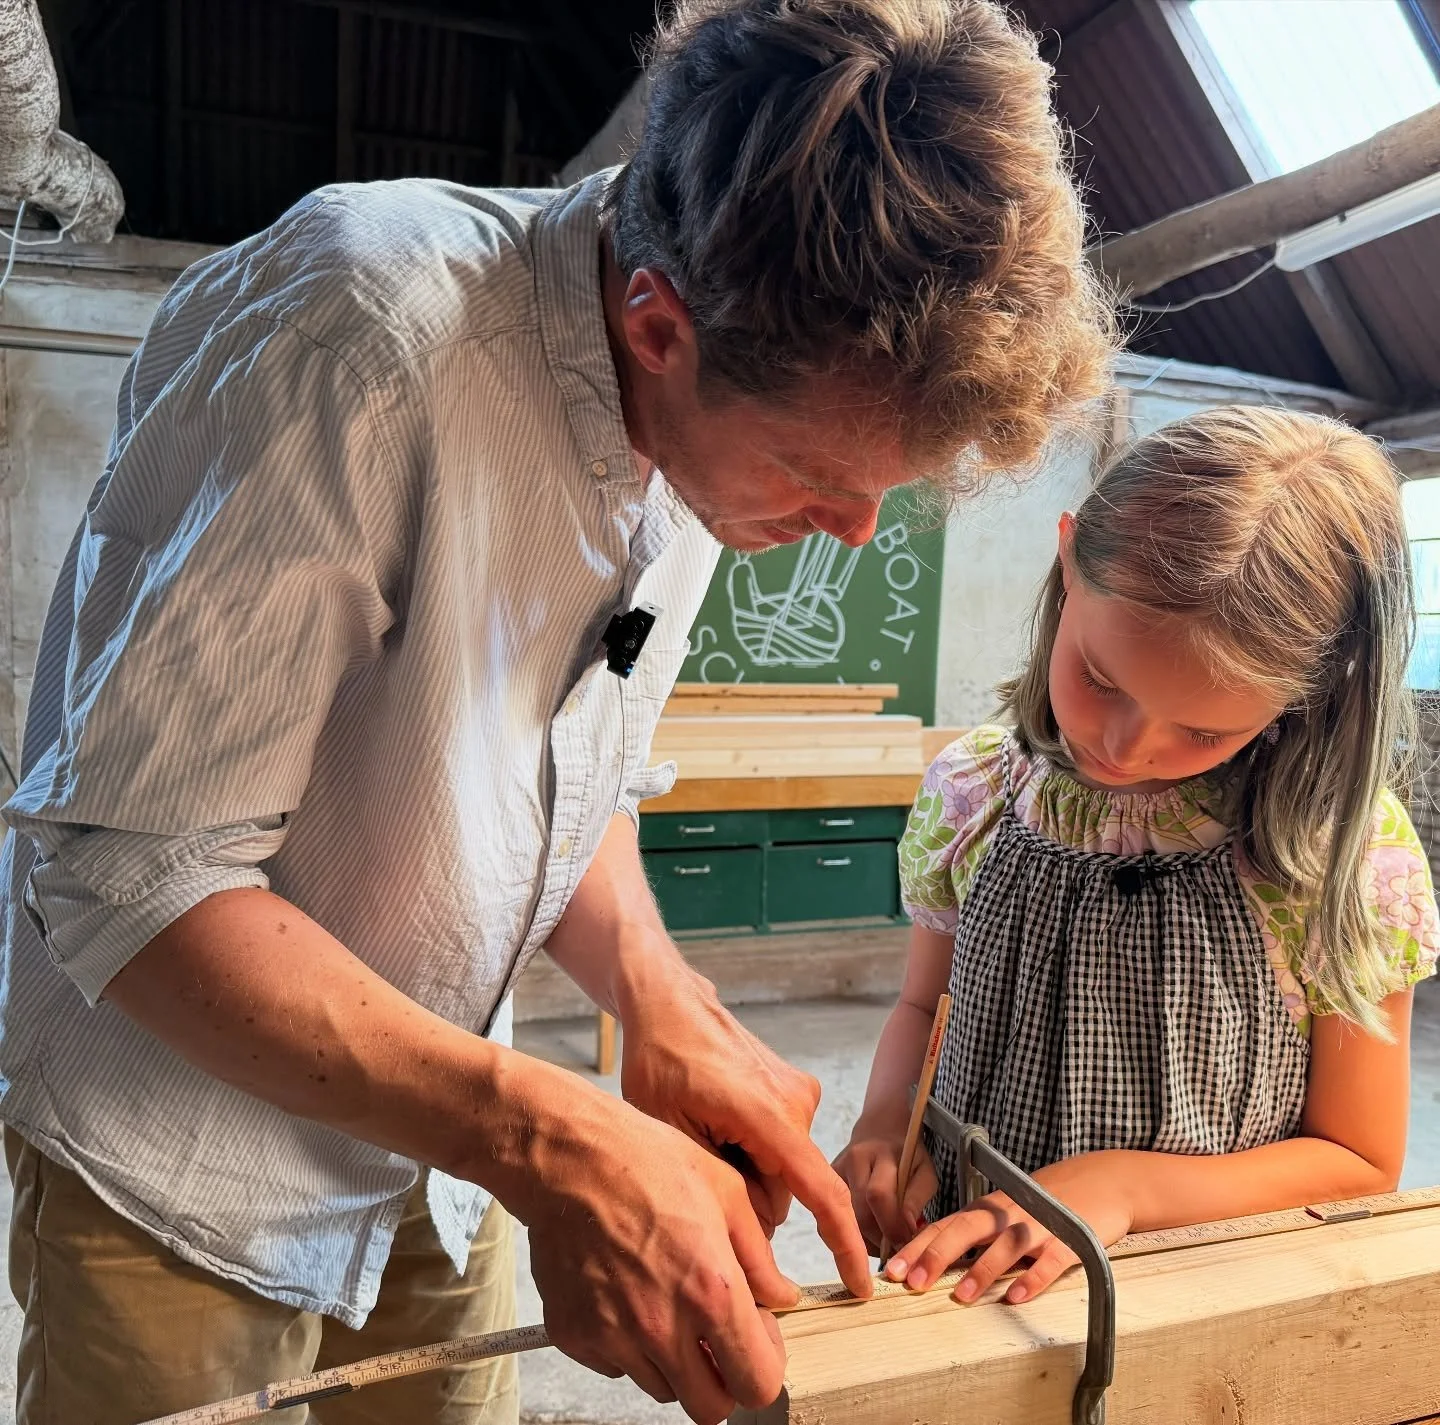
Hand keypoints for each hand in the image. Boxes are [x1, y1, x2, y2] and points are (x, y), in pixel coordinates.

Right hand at [524, 1074, 794, 1423]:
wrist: (570, 1157)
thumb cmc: (645, 1161)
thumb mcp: (726, 1192)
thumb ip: (759, 1257)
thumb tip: (780, 1296)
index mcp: (712, 1292)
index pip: (758, 1385)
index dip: (764, 1365)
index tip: (756, 1339)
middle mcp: (663, 1327)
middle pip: (710, 1408)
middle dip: (722, 1378)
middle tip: (715, 1334)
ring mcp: (615, 1337)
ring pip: (662, 1388)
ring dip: (674, 1361)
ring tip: (666, 1301)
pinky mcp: (575, 1336)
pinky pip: (615, 1366)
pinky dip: (628, 1345)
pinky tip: (628, 1293)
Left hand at [615, 949, 871, 1298]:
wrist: (671, 1003)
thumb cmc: (661, 1060)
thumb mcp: (672, 1134)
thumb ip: (720, 1190)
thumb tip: (757, 1237)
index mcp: (769, 1115)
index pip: (821, 1193)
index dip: (843, 1244)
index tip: (860, 1286)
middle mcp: (797, 1103)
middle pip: (784, 1192)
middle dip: (746, 1199)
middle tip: (696, 1162)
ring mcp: (799, 1093)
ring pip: (781, 1171)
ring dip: (746, 1171)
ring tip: (703, 1130)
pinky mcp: (794, 1089)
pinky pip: (780, 1145)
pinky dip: (751, 1149)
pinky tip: (716, 1120)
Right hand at [833, 1116, 937, 1254]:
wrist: (880, 1130)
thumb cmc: (908, 1156)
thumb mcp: (925, 1170)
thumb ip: (918, 1198)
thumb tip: (906, 1229)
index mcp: (882, 1154)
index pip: (879, 1195)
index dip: (892, 1226)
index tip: (907, 1243)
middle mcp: (854, 1160)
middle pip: (859, 1211)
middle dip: (878, 1239)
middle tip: (895, 1250)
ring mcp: (836, 1169)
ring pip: (844, 1217)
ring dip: (863, 1241)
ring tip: (881, 1244)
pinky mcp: (826, 1181)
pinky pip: (833, 1215)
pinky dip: (849, 1233)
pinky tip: (864, 1236)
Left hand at [885, 1151, 1134, 1304]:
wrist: (1102, 1181)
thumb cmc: (1047, 1202)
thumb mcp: (1008, 1213)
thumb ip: (978, 1235)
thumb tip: (936, 1262)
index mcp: (989, 1210)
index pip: (945, 1225)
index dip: (917, 1246)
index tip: (891, 1269)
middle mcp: (1008, 1214)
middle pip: (966, 1230)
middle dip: (936, 1255)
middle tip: (911, 1281)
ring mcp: (1039, 1225)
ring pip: (1005, 1246)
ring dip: (981, 1270)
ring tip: (960, 1295)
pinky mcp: (1070, 1239)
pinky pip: (1049, 1260)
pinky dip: (1033, 1279)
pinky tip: (1017, 1297)